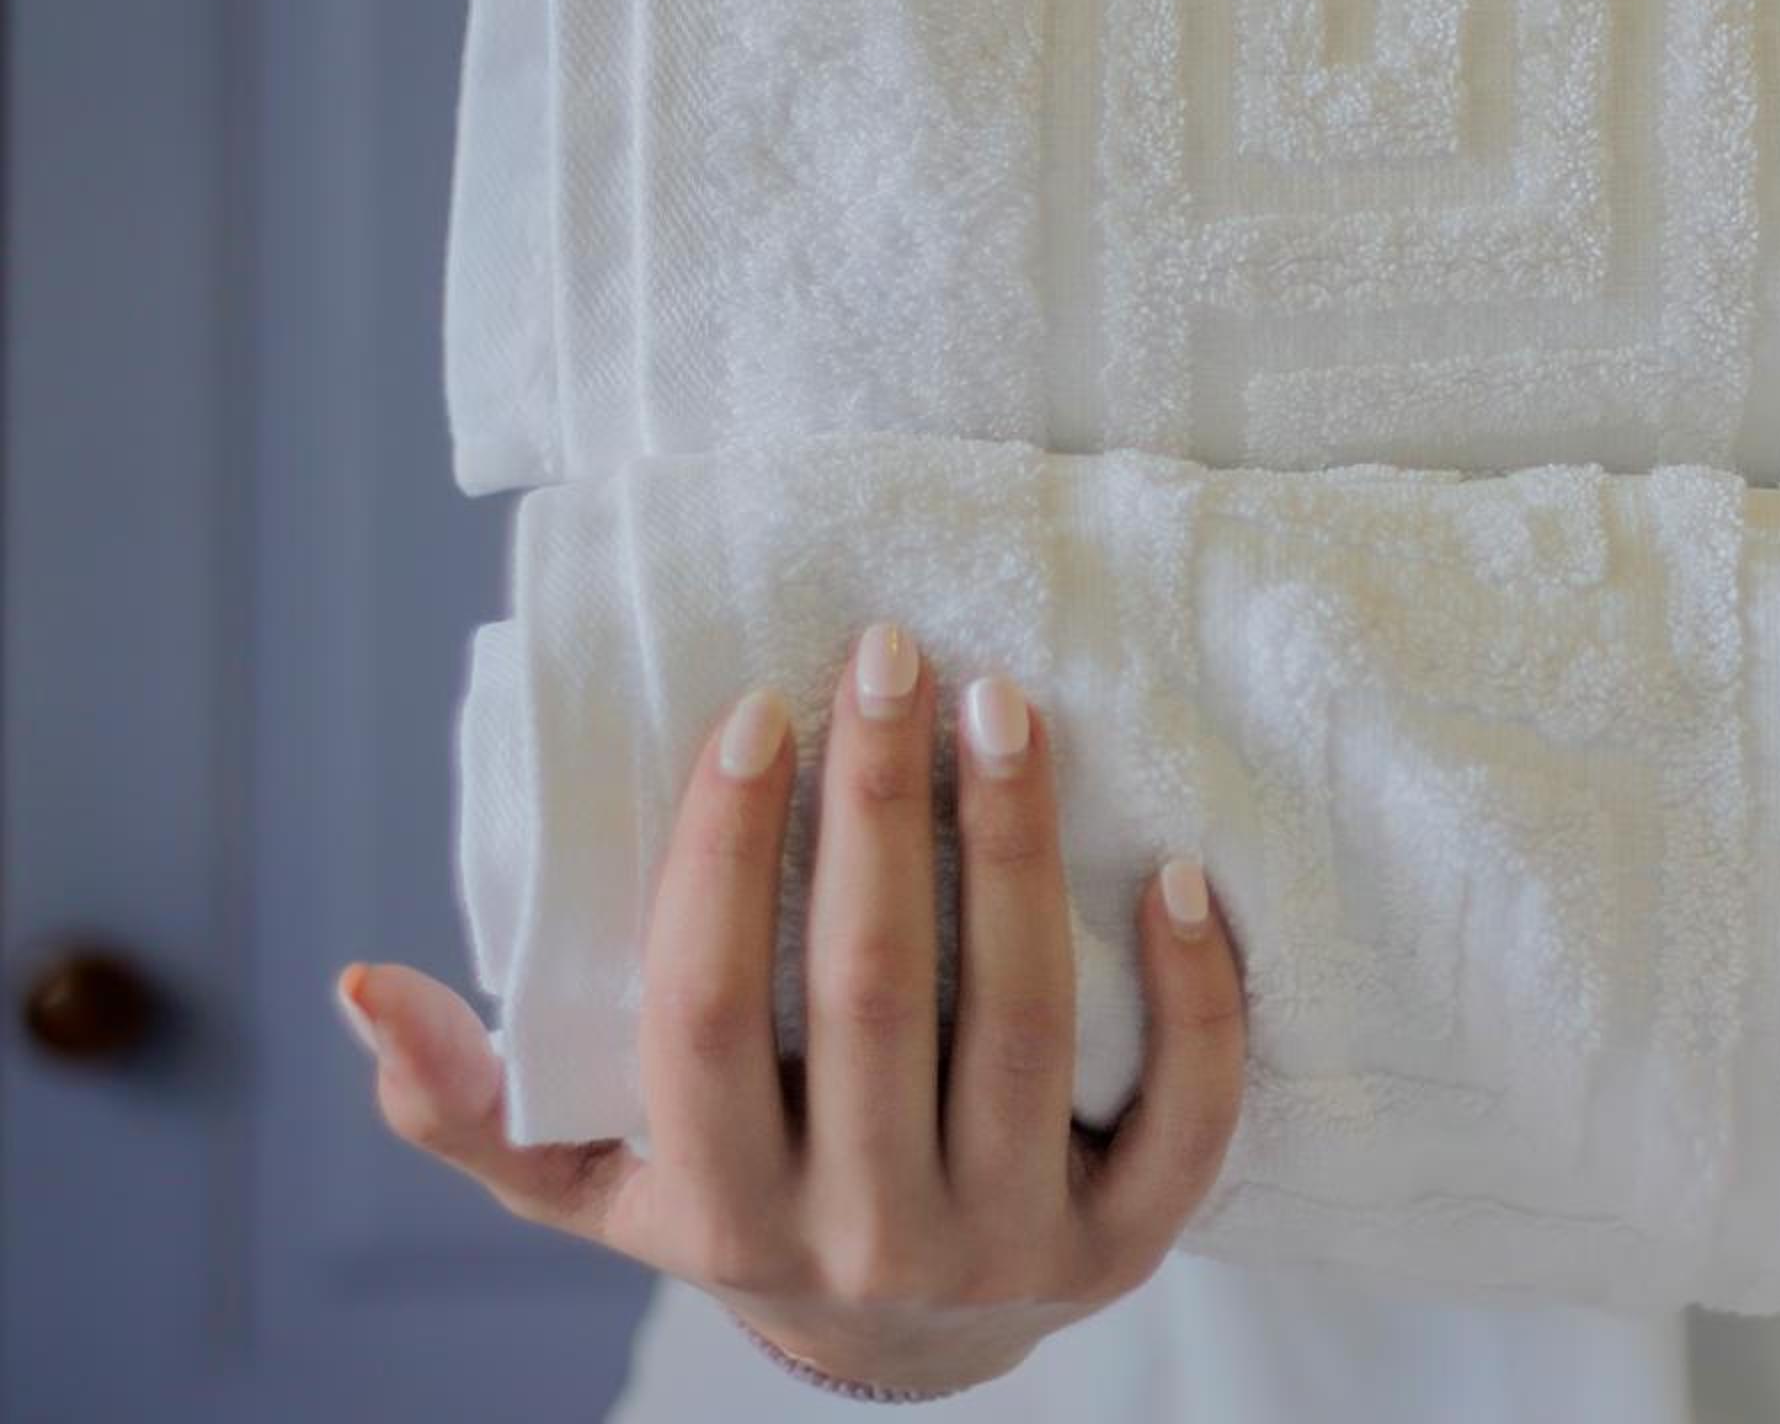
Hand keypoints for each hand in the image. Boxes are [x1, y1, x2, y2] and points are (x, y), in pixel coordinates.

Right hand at [336, 623, 1247, 1395]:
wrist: (907, 1343)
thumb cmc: (740, 1203)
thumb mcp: (594, 1180)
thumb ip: (477, 1102)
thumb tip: (366, 983)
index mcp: (723, 1211)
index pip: (705, 1017)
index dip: (723, 858)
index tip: (755, 708)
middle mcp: (866, 1236)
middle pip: (876, 999)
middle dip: (880, 810)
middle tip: (890, 654)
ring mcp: (1011, 1244)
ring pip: (1026, 1028)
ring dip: (1018, 853)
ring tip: (1007, 705)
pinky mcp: (1132, 1241)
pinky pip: (1190, 1118)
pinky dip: (1196, 994)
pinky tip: (1178, 870)